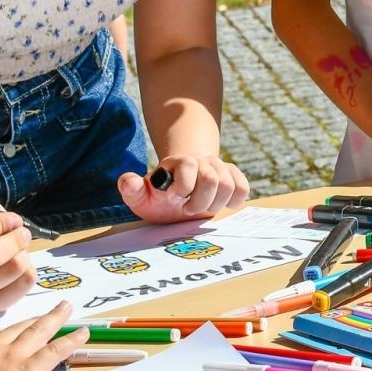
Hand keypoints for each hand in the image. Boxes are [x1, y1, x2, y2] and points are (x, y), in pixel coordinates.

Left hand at [119, 155, 250, 222]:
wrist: (178, 192)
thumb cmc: (158, 197)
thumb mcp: (140, 197)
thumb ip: (132, 189)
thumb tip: (128, 180)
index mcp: (178, 162)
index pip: (189, 166)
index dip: (183, 188)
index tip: (173, 199)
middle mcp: (202, 160)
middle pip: (213, 179)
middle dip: (200, 202)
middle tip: (188, 210)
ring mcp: (220, 167)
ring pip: (229, 185)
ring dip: (215, 204)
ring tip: (202, 208)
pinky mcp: (233, 176)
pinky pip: (243, 188)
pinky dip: (234, 200)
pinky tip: (220, 204)